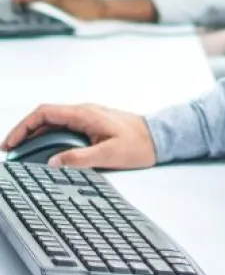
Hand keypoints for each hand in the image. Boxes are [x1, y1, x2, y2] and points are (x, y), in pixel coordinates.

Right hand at [2, 103, 156, 169]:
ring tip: (22, 154)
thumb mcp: (109, 155)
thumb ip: (80, 158)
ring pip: (54, 122)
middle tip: (11, 153)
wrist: (160, 137)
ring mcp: (88, 117)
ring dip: (35, 135)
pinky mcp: (93, 124)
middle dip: (24, 132)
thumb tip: (52, 163)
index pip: (45, 113)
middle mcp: (84, 112)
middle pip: (45, 117)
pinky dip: (49, 136)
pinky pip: (64, 126)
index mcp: (85, 115)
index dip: (23, 127)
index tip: (10, 144)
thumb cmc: (139, 145)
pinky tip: (45, 151)